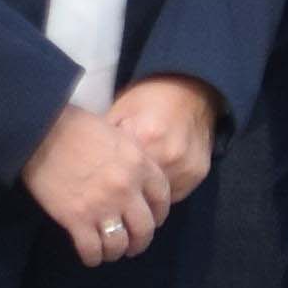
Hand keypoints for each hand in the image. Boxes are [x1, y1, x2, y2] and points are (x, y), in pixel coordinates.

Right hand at [24, 100, 169, 264]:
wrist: (40, 130)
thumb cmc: (75, 126)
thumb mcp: (116, 133)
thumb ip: (131, 156)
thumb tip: (135, 175)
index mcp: (139, 163)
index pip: (162, 198)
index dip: (159, 214)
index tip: (153, 220)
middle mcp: (126, 188)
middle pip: (145, 228)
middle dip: (141, 241)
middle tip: (133, 245)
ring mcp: (102, 206)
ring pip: (119, 244)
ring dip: (116, 252)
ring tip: (110, 252)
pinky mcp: (76, 219)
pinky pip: (92, 249)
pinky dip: (93, 257)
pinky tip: (90, 256)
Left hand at [109, 75, 220, 212]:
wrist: (190, 89)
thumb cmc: (148, 98)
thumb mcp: (120, 111)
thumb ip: (107, 141)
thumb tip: (88, 167)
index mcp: (143, 138)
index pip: (120, 177)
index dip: (108, 183)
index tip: (100, 187)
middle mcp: (168, 156)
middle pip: (140, 192)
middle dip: (126, 193)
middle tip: (115, 192)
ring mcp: (186, 167)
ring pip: (158, 198)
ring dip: (145, 195)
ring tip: (135, 186)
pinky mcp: (199, 173)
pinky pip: (175, 194)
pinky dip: (162, 191)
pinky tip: (154, 180)